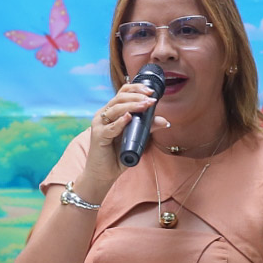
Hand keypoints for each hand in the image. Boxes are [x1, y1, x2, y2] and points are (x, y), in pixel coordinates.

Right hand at [76, 81, 168, 197]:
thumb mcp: (136, 139)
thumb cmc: (117, 155)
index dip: (136, 89)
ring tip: (145, 105)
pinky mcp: (98, 136)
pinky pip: (110, 127)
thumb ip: (147, 128)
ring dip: (132, 105)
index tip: (151, 91)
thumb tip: (165, 121)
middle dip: (137, 96)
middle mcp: (103, 115)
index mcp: (112, 112)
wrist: (103, 173)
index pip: (122, 93)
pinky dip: (120, 122)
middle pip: (119, 98)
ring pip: (115, 109)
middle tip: (151, 100)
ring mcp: (99, 125)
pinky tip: (128, 117)